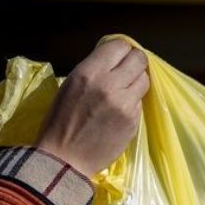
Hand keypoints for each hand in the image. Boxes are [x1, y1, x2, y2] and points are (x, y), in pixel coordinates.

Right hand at [36, 39, 149, 174]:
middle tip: (129, 70)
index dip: (122, 49)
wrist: (64, 159)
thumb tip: (114, 59)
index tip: (120, 57)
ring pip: (144, 80)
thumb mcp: (71, 85)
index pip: (120, 45)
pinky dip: (133, 102)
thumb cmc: (60, 121)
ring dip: (137, 82)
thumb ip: (94, 69)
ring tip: (124, 91)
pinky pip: (140, 102)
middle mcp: (110, 84)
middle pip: (138, 59)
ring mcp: (125, 103)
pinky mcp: (133, 120)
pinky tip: (120, 111)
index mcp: (89, 71)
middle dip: (135, 62)